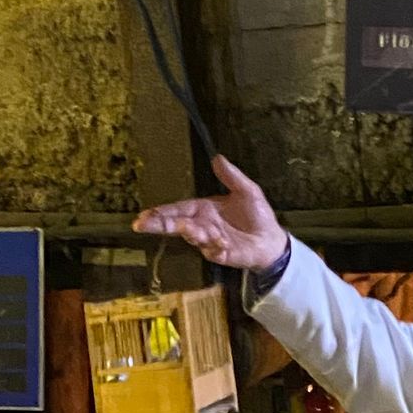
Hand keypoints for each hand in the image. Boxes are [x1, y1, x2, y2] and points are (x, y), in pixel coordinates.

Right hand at [134, 155, 287, 272]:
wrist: (271, 239)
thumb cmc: (257, 215)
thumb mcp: (247, 190)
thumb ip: (231, 176)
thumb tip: (217, 157)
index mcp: (203, 210)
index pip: (178, 210)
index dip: (161, 211)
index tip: (145, 213)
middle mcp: (202, 226)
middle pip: (175, 225)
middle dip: (158, 225)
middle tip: (141, 224)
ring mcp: (209, 241)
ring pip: (193, 237)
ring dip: (191, 232)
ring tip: (185, 226)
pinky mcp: (221, 255)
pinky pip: (213, 251)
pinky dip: (214, 246)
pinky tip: (220, 242)